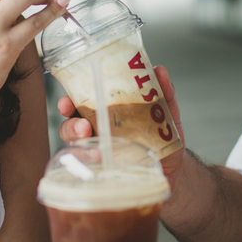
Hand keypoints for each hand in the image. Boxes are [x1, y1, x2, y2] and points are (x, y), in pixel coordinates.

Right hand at [57, 65, 186, 183]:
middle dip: (71, 126)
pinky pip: (92, 170)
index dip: (68, 103)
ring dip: (82, 149)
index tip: (67, 102)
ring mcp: (100, 152)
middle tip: (83, 127)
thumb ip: (163, 91)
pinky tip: (103, 165)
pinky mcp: (107, 170)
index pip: (79, 105)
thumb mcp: (166, 111)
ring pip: (78, 150)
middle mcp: (97, 131)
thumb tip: (159, 71)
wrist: (174, 166)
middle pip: (71, 127)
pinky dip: (94, 167)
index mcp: (105, 112)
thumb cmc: (163, 135)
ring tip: (98, 152)